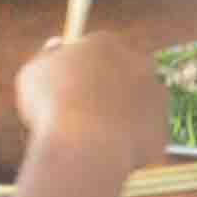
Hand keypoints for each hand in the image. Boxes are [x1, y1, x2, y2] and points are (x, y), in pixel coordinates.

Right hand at [13, 30, 168, 171]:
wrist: (85, 145)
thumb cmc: (52, 105)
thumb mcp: (33, 75)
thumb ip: (47, 57)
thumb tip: (56, 45)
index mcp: (106, 44)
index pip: (98, 50)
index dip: (84, 70)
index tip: (71, 87)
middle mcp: (138, 63)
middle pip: (125, 72)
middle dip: (110, 88)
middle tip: (87, 111)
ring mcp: (156, 96)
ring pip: (139, 103)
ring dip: (124, 114)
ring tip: (98, 136)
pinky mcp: (163, 127)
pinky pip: (145, 134)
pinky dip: (132, 142)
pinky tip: (111, 152)